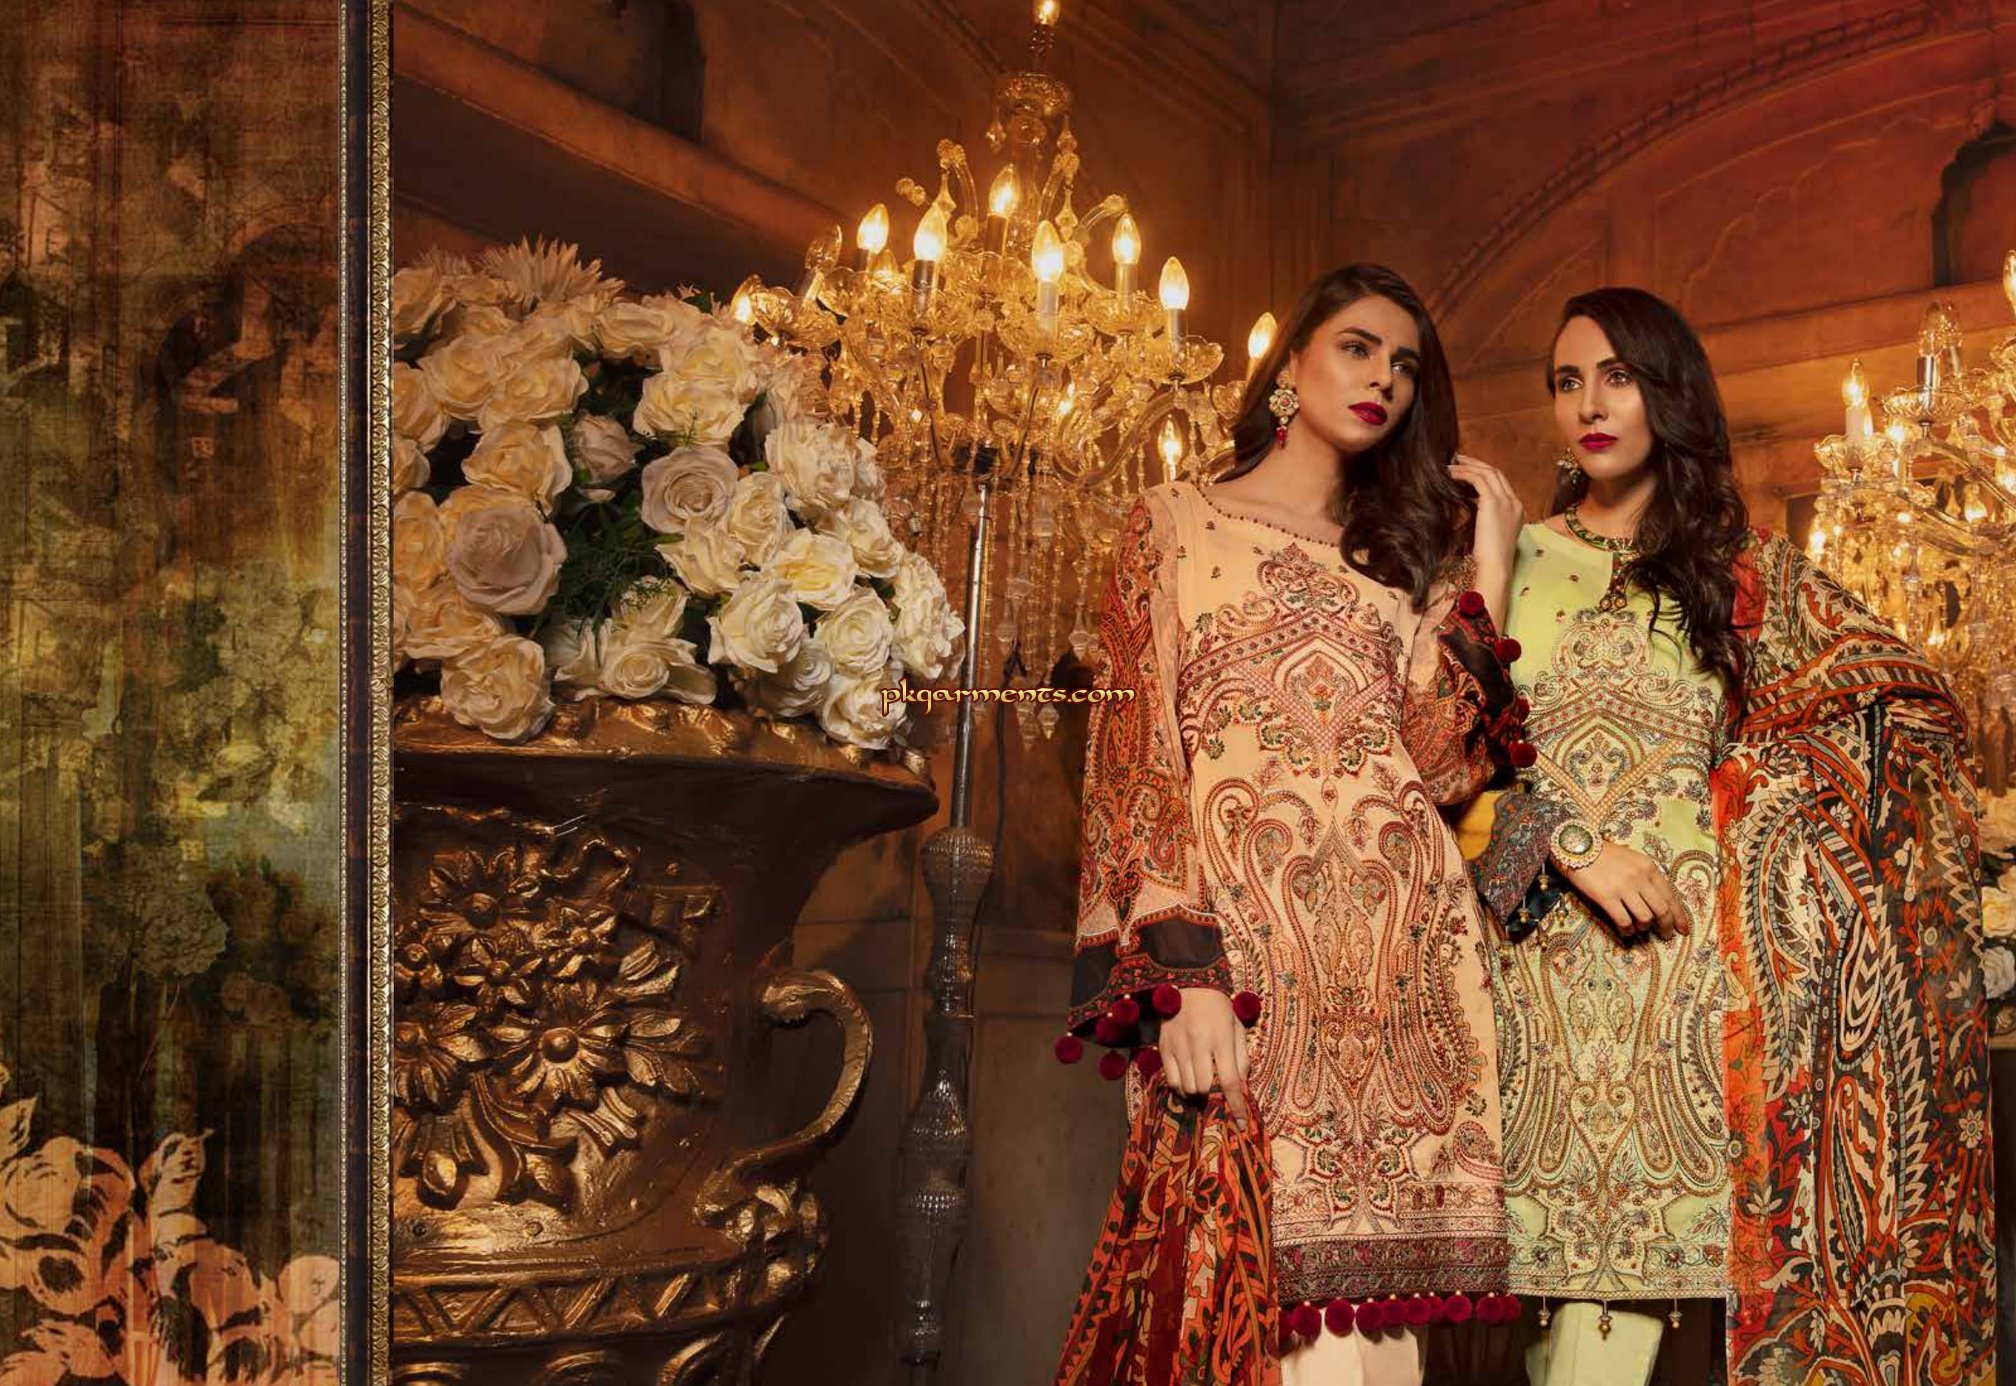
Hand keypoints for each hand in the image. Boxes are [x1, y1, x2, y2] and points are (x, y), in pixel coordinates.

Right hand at [1158, 988, 1252, 1130]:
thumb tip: (1241, 1087)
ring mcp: (1178, 1046)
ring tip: (1203, 1085)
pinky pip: (1171, 1080)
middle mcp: (1198, 1044)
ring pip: (1187, 1087)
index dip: (1236, 1105)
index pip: (1229, 1081)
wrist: (1191, 985)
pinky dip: (1181, 1088)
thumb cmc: (1219, 1008)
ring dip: (1198, 1093)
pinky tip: (1188, 1082)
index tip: (1241, 1122)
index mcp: (1221, 1039)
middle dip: (1214, 1096)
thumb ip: (1241, 1058)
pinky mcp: (1164, 1047)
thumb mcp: (1237, 1029)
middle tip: (1217, 1092)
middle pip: (1204, 1087)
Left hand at [1449, 454, 1522, 621]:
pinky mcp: (1493, 502)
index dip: (1484, 473)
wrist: (1496, 566)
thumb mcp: (1490, 533)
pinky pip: (1478, 479)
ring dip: (1468, 466)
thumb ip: (1487, 517)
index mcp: (1516, 509)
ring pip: (1487, 473)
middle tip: (1459, 459)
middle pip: (1496, 473)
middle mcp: (1514, 501)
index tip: (1468, 469)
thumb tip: (1472, 508)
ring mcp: (1506, 501)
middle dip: (1477, 464)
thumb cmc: (1489, 557)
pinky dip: (1464, 474)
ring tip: (1451, 464)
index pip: (1501, 483)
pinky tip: (1451, 474)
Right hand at [1557, 842, 1689, 941]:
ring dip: (1644, 928)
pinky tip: (1625, 931)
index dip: (1679, 916)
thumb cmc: (1605, 855)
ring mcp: (1623, 887)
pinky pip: (1624, 921)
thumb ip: (1646, 877)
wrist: (1578, 848)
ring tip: (1639, 929)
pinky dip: (1627, 930)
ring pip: (1644, 918)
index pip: (1670, 896)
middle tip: (1665, 935)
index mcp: (1649, 867)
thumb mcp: (1632, 860)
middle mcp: (1639, 877)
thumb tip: (1657, 902)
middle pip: (1661, 910)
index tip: (1683, 929)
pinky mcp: (1606, 897)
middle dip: (1666, 926)